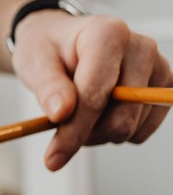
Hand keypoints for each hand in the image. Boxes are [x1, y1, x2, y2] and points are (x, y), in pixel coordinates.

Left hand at [12, 11, 172, 170]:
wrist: (62, 41)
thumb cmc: (48, 48)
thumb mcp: (34, 61)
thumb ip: (47, 87)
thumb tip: (62, 113)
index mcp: (108, 34)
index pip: (95, 95)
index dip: (73, 130)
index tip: (52, 159)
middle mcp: (142, 48)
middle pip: (120, 118)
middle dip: (85, 132)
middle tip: (60, 123)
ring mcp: (158, 69)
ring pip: (131, 128)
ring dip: (98, 132)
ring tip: (79, 110)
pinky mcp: (163, 89)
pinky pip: (141, 132)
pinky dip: (115, 132)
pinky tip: (99, 113)